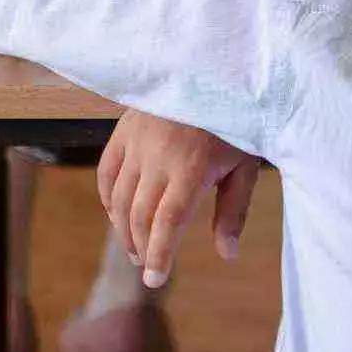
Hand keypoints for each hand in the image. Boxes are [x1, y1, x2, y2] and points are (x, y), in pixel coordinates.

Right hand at [97, 111, 262, 288]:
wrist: (218, 71)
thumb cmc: (238, 120)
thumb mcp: (245, 165)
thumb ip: (233, 210)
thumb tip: (227, 254)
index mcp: (192, 167)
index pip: (167, 223)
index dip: (159, 255)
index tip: (155, 280)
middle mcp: (159, 156)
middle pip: (140, 215)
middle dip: (142, 247)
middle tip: (148, 266)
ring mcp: (137, 141)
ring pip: (120, 198)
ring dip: (124, 229)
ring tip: (135, 248)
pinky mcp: (124, 129)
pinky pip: (107, 172)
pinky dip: (108, 199)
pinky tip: (118, 214)